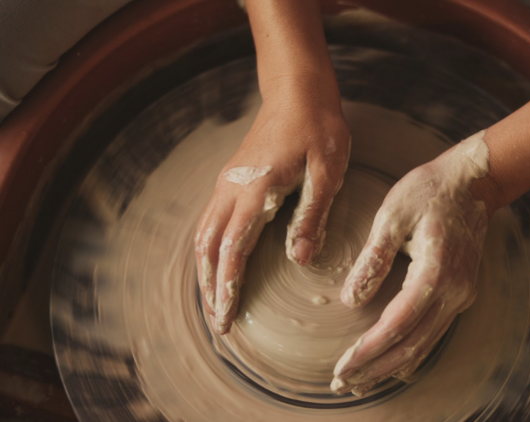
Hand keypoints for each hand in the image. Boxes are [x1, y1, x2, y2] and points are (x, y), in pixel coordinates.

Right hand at [194, 91, 349, 334]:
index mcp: (255, 190)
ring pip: (203, 236)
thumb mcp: (326, 172)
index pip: (233, 249)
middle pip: (208, 249)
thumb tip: (300, 258)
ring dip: (205, 273)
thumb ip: (312, 215)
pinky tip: (218, 266)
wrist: (298, 92)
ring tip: (214, 304)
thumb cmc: (318, 129)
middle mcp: (232, 189)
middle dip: (210, 290)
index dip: (227, 287)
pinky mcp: (232, 180)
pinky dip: (209, 252)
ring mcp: (228, 184)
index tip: (226, 319)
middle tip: (218, 325)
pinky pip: (210, 222)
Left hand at [331, 131, 493, 395]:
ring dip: (392, 366)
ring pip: (425, 344)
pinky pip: (434, 332)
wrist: (473, 181)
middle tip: (343, 384)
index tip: (342, 367)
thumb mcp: (392, 214)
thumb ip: (372, 258)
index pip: (396, 324)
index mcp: (435, 273)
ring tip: (361, 382)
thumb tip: (350, 299)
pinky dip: (411, 352)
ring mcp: (461, 295)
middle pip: (412, 345)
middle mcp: (454, 292)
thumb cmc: (430, 191)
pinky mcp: (460, 293)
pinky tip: (393, 364)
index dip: (368, 350)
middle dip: (376, 368)